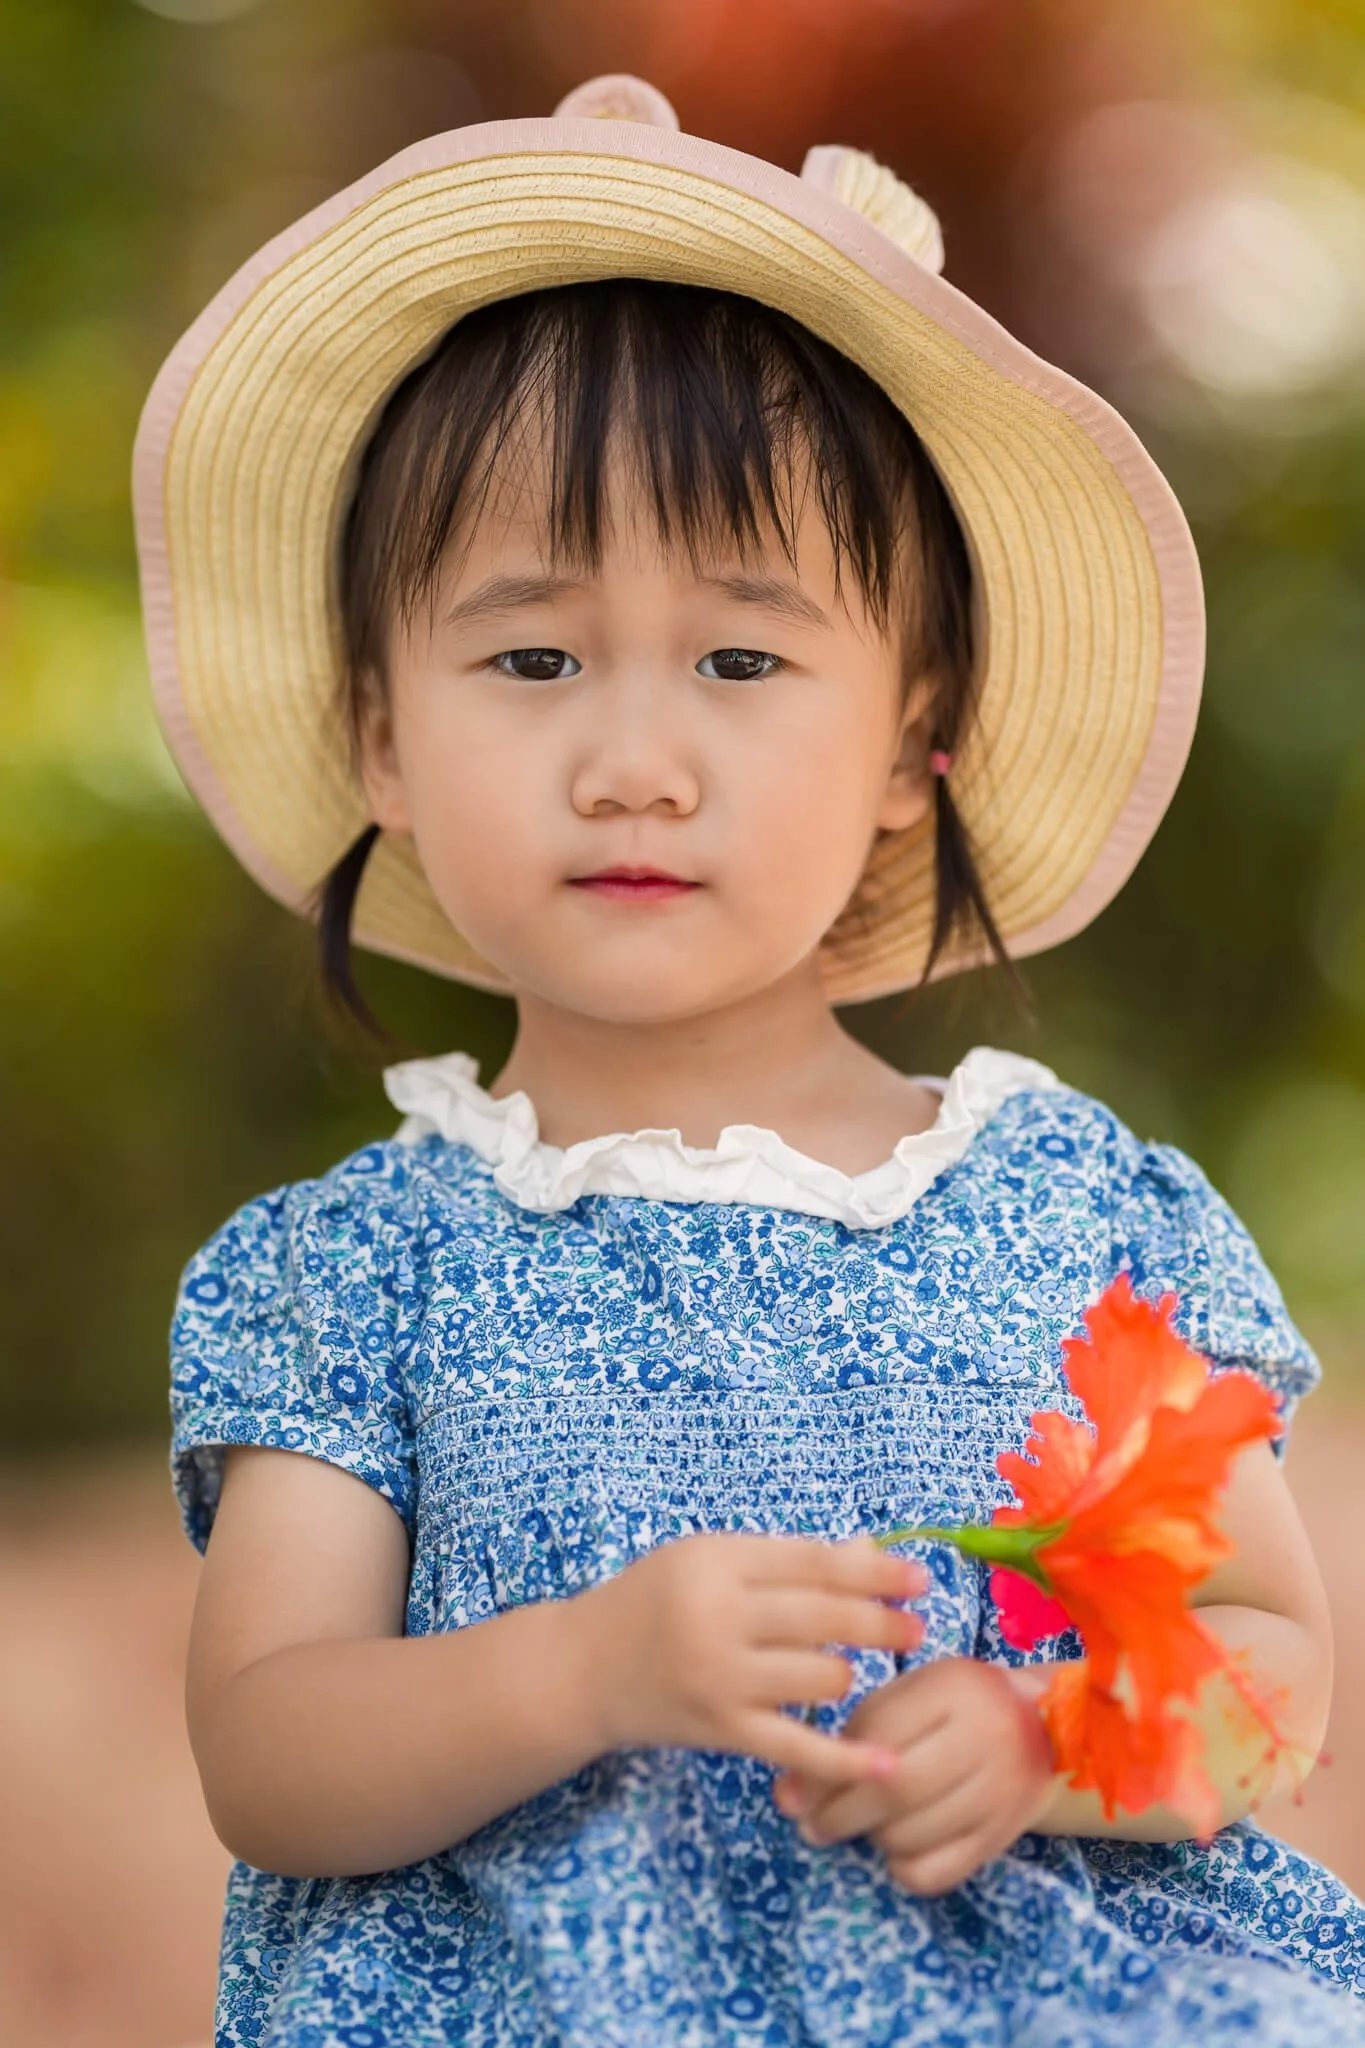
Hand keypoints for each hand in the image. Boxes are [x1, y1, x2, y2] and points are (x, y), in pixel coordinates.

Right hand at [579, 1532, 926, 1792]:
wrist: (583, 1669)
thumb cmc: (654, 1601)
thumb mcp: (708, 1560)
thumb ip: (784, 1560)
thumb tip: (871, 1557)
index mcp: (717, 1562)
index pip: (815, 1563)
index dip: (875, 1572)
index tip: (919, 1579)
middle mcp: (719, 1616)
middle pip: (826, 1618)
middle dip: (882, 1623)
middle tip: (917, 1628)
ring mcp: (721, 1678)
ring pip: (821, 1677)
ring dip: (847, 1673)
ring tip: (842, 1670)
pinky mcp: (722, 1730)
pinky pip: (798, 1746)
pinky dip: (846, 1758)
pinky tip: (888, 1764)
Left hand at [772, 1658, 1056, 1893]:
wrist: (1045, 1728)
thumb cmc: (953, 1705)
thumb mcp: (905, 1699)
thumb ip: (848, 1738)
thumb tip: (785, 1797)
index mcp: (954, 1688)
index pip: (877, 1732)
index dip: (827, 1769)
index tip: (795, 1792)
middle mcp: (986, 1737)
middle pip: (894, 1789)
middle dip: (839, 1814)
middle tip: (813, 1825)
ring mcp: (1002, 1790)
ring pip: (912, 1835)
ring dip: (871, 1838)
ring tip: (862, 1824)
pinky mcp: (1006, 1834)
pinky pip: (938, 1872)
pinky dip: (904, 1867)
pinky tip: (897, 1847)